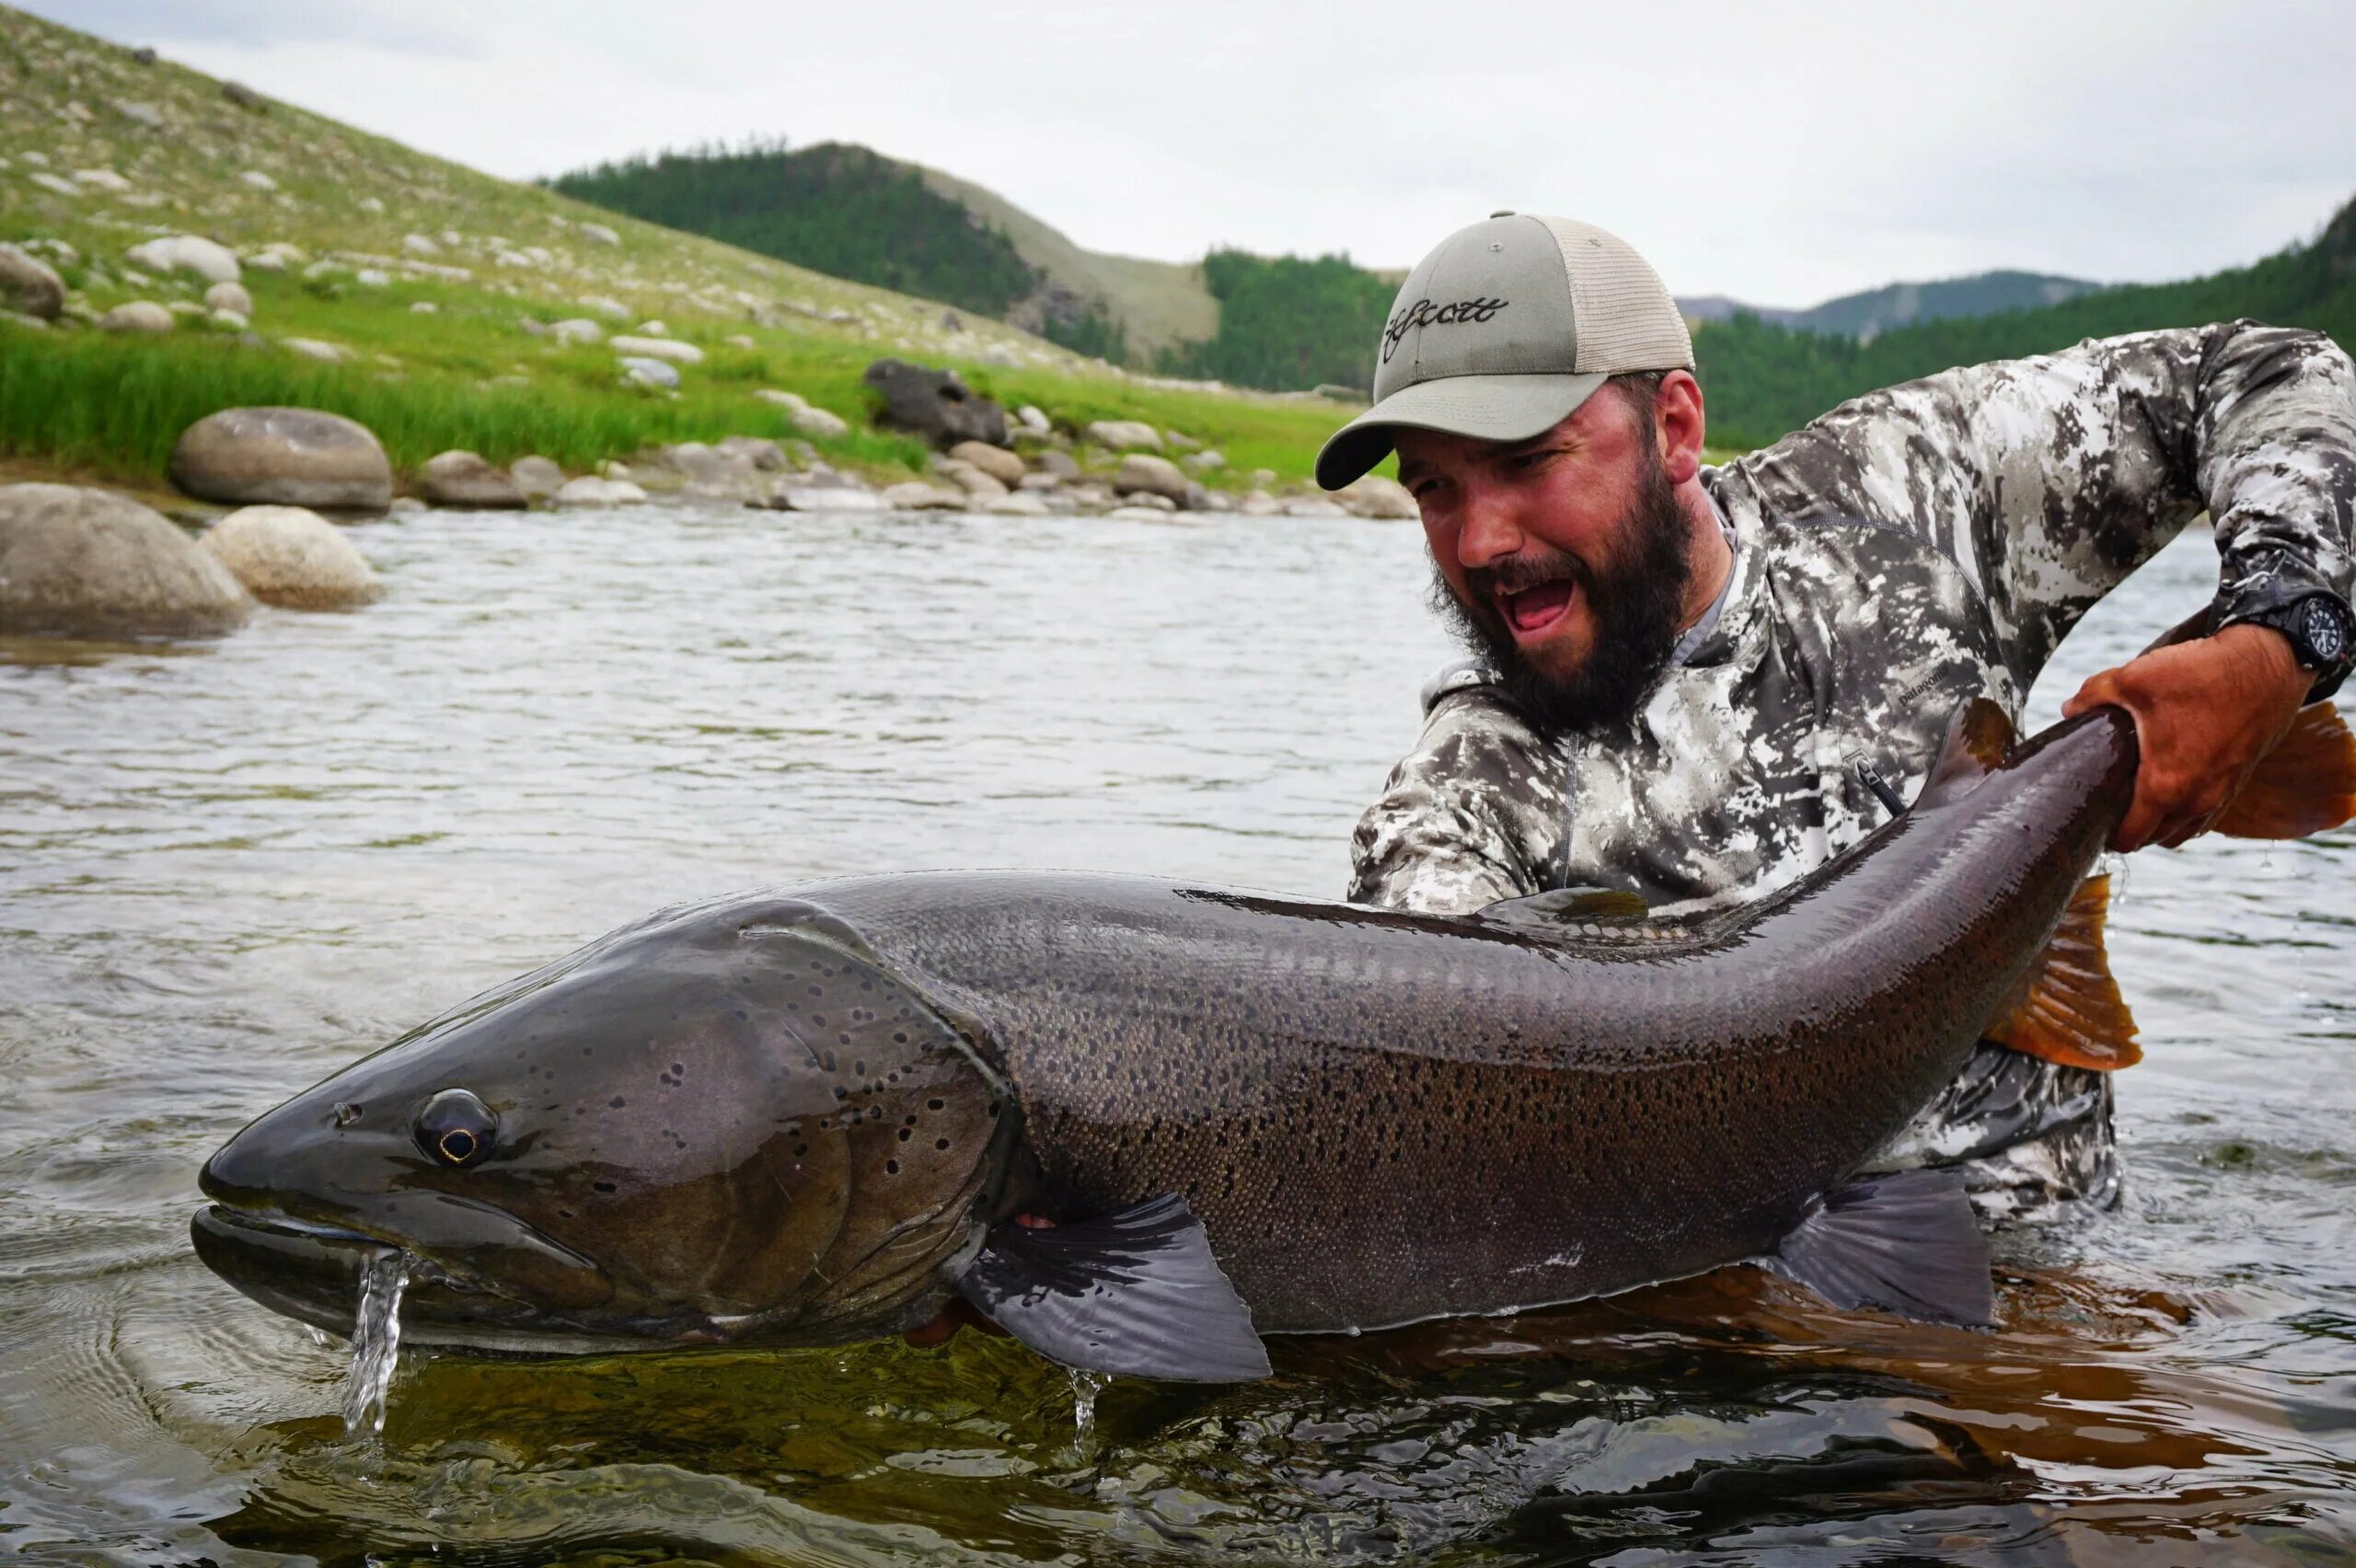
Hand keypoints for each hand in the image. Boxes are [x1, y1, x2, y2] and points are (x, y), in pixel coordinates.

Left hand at [2062, 623, 2311, 849]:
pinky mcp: (2239, 781)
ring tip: (2139, 799)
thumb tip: (2070, 710)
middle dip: (2130, 829)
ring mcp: (2222, 793)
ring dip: (2160, 823)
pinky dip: (2187, 810)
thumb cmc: (2202, 675)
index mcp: (2165, 786)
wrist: (2267, 665)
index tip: (2092, 820)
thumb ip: (2093, 696)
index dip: (2106, 835)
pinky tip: (2173, 784)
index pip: (2129, 837)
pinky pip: (2206, 814)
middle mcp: (2197, 800)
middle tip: (2109, 805)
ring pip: (2183, 830)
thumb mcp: (2133, 679)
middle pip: (2154, 838)